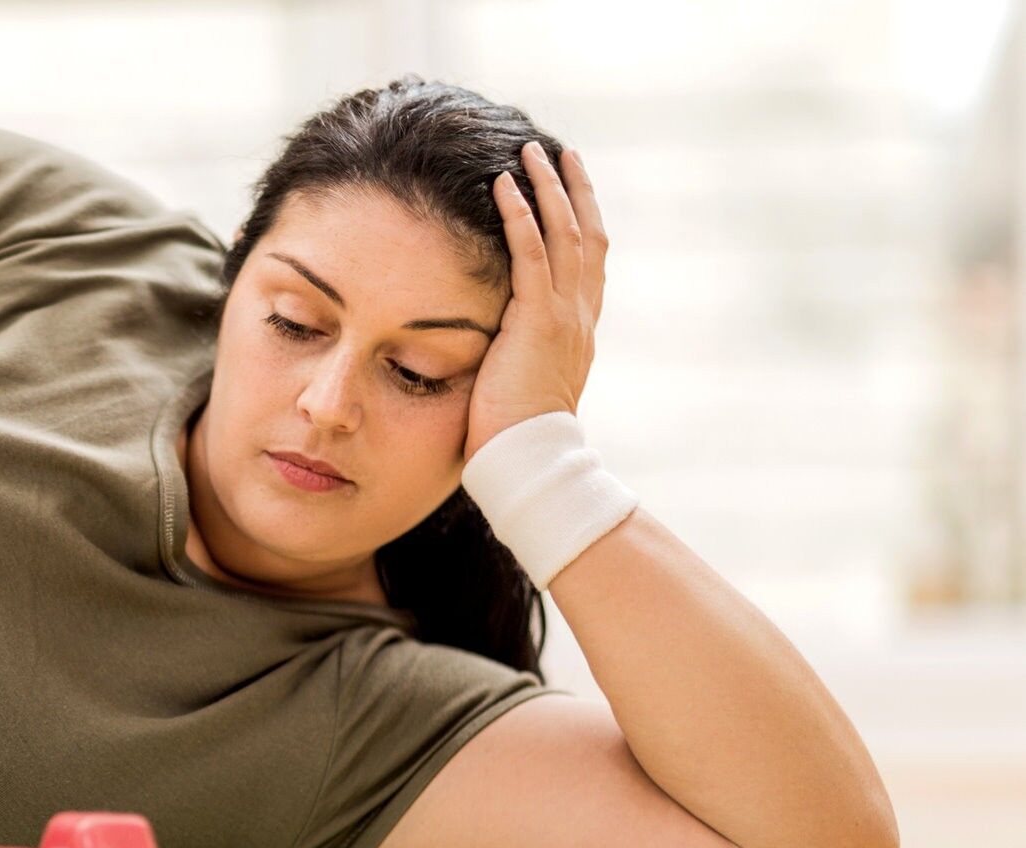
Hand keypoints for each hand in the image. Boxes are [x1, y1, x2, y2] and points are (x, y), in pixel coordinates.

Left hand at [464, 140, 608, 464]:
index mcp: (579, 330)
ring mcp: (564, 316)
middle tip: (560, 152)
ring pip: (564, 234)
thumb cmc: (517, 435)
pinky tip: (505, 186)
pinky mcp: (538, 321)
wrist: (531, 461)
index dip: (583, 221)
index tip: (572, 188)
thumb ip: (518, 353)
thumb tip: (494, 344)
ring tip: (529, 152)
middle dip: (573, 190)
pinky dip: (519, 217)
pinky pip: (531, 255)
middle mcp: (580, 316)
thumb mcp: (525, 382)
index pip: (588, 263)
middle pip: (587, 235)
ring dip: (546, 188)